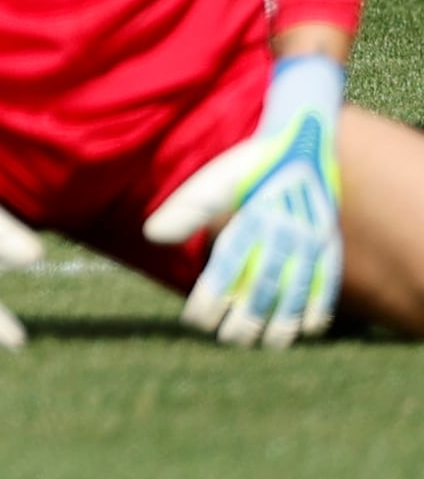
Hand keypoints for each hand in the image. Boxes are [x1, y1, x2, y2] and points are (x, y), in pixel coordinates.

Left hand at [144, 55, 345, 347]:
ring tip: (266, 343)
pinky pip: (327, 279)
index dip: (210, 297)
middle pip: (262, 286)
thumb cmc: (248, 163)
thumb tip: (151, 236)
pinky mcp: (328, 240)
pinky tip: (309, 328)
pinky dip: (319, 306)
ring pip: (295, 288)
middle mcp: (283, 232)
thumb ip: (186, 209)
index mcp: (251, 218)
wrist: (300, 135)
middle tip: (228, 339)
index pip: (227, 268)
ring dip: (281, 320)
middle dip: (244, 317)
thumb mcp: (213, 179)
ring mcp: (310, 239)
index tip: (194, 320)